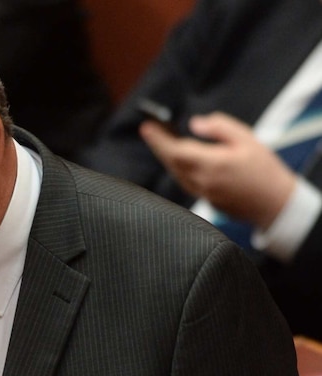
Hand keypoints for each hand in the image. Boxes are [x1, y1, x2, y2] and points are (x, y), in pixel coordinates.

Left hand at [139, 111, 296, 228]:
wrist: (276, 204)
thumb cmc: (264, 169)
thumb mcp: (247, 140)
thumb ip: (220, 128)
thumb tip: (195, 123)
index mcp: (211, 164)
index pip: (175, 150)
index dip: (158, 139)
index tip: (146, 127)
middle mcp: (202, 181)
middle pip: (171, 161)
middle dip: (158, 145)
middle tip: (150, 130)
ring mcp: (202, 193)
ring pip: (176, 172)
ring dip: (167, 156)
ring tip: (161, 140)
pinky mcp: (205, 200)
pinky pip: (185, 181)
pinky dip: (178, 167)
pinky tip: (178, 158)